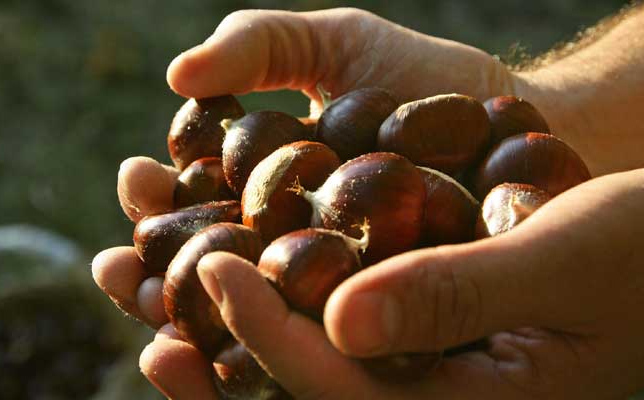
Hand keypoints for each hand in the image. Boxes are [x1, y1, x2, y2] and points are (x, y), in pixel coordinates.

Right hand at [93, 6, 514, 340]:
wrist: (523, 120)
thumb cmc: (424, 78)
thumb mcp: (336, 44)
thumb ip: (259, 46)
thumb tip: (175, 75)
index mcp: (254, 194)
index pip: (183, 210)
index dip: (149, 202)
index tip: (135, 180)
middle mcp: (278, 256)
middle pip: (200, 282)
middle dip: (150, 282)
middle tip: (120, 273)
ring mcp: (328, 304)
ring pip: (247, 336)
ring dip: (197, 337)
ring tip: (162, 336)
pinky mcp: (376, 343)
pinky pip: (324, 366)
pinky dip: (283, 368)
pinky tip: (247, 361)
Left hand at [140, 167, 643, 398]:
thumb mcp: (562, 260)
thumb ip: (455, 296)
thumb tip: (337, 322)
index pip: (347, 394)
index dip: (272, 337)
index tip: (216, 270)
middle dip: (222, 364)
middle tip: (142, 312)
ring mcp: (440, 389)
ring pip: (319, 377)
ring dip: (234, 342)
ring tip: (155, 297)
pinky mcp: (436, 355)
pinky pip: (346, 347)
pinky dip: (284, 315)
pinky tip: (236, 279)